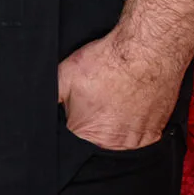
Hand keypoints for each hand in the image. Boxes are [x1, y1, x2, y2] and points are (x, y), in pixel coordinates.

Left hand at [57, 28, 182, 151]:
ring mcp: (136, 140)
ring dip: (119, 120)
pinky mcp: (155, 132)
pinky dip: (138, 120)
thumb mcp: (63, 76)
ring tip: (118, 96)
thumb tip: (37, 109)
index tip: (83, 101)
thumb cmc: (108, 62)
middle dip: (97, 120)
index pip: (73, 136)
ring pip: (121, 137)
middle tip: (102, 96)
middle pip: (98, 138)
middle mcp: (113, 144)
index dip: (76, 116)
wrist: (147, 51)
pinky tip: (134, 101)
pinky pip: (142, 134)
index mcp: (86, 135)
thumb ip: (49, 98)